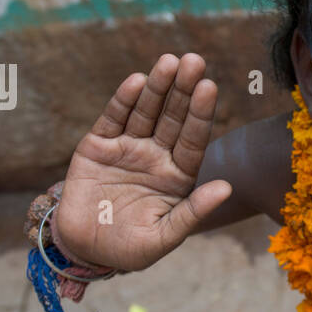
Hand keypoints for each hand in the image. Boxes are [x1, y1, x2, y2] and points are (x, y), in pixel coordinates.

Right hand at [50, 54, 232, 272]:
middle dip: (183, 90)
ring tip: (168, 62)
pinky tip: (137, 82)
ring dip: (157, 87)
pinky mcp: (98, 146)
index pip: (193, 140)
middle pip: (173, 118)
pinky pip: (113, 119)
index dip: (201, 114)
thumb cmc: (130, 248)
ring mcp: (128, 148)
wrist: (84, 251)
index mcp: (178, 176)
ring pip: (146, 112)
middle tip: (194, 60)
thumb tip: (227, 189)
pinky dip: (123, 101)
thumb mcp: (164, 237)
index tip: (209, 87)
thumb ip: (193, 212)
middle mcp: (156, 156)